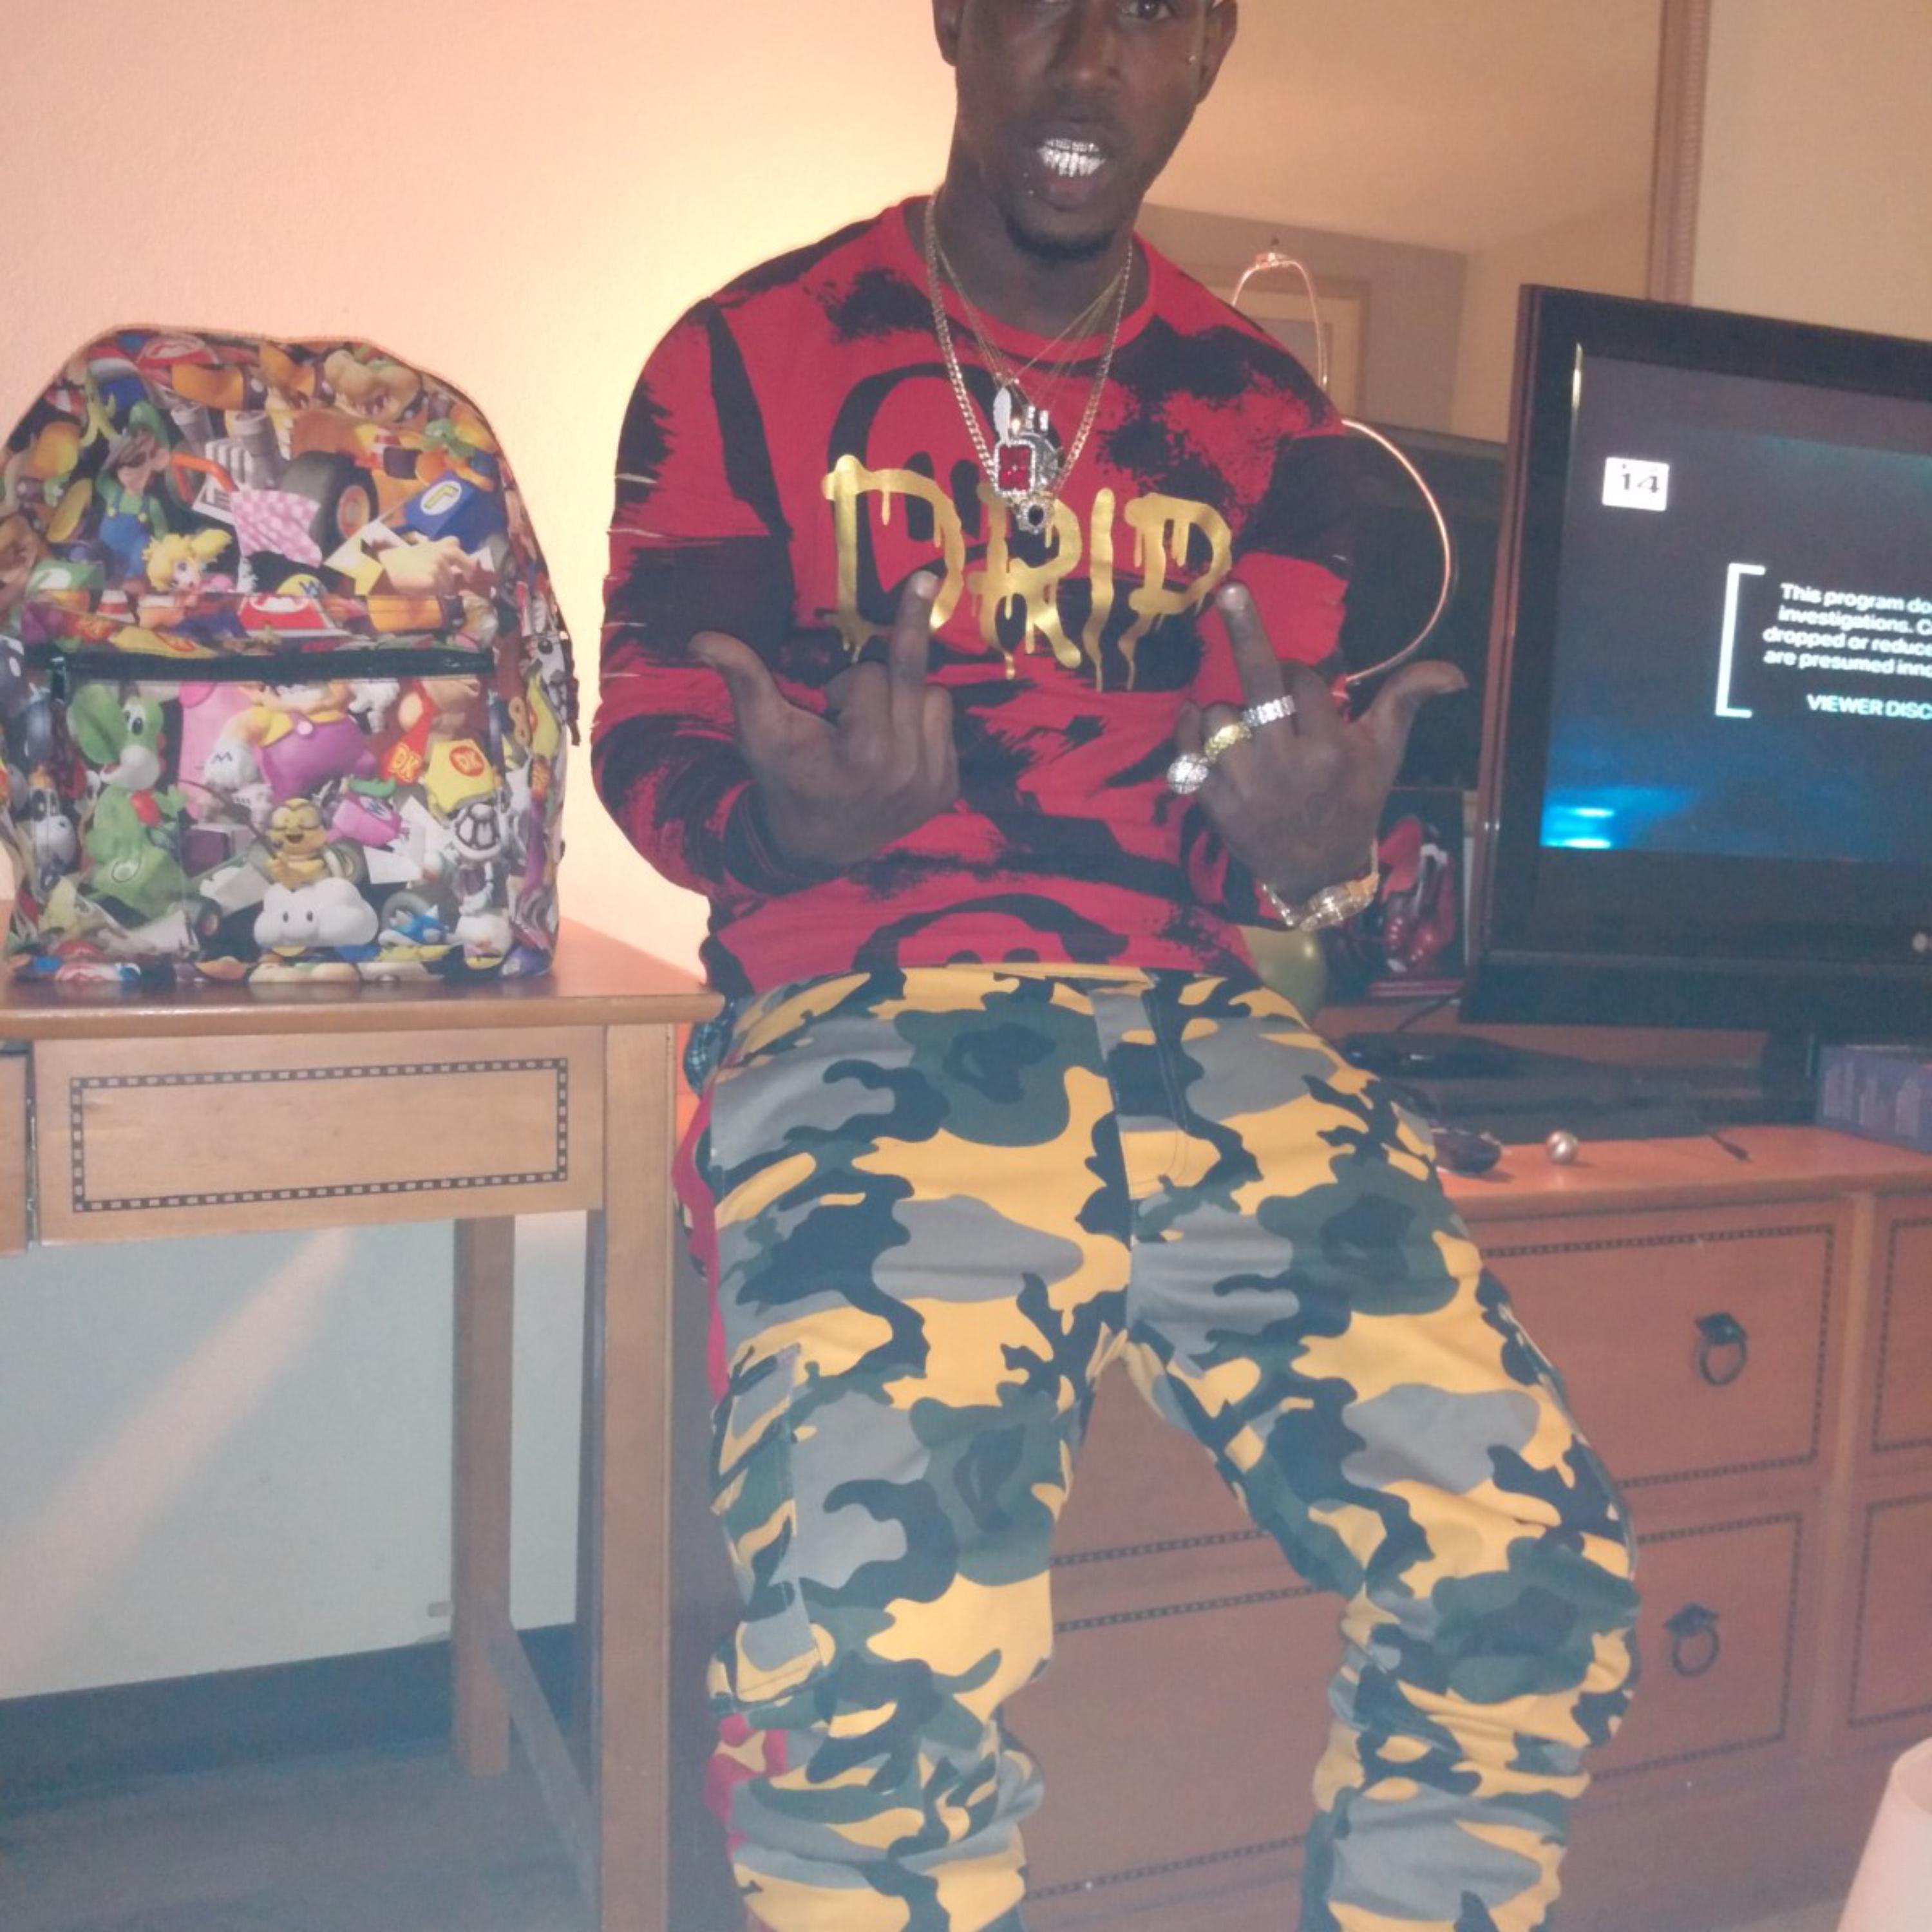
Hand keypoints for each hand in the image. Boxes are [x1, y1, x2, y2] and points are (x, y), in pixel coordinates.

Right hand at [691, 573, 958, 869]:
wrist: (815, 845)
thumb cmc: (786, 778)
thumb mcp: (760, 731)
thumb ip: (743, 680)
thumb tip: (702, 639)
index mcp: (867, 754)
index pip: (871, 675)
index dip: (843, 687)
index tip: (826, 715)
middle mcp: (909, 770)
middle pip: (909, 677)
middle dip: (874, 687)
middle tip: (851, 708)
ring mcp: (933, 783)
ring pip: (936, 695)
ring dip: (905, 700)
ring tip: (872, 732)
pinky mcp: (948, 789)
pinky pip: (947, 724)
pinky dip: (921, 725)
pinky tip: (893, 749)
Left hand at [1177, 582, 1464, 902]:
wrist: (1314, 869)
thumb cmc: (1352, 801)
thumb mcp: (1384, 754)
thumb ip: (1406, 702)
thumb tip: (1455, 672)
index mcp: (1329, 749)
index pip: (1301, 680)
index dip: (1298, 675)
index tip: (1302, 692)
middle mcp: (1286, 764)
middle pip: (1259, 682)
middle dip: (1245, 629)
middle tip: (1229, 589)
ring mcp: (1244, 785)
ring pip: (1219, 712)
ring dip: (1225, 710)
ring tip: (1246, 733)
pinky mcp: (1213, 803)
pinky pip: (1187, 747)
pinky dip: (1189, 729)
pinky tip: (1202, 726)